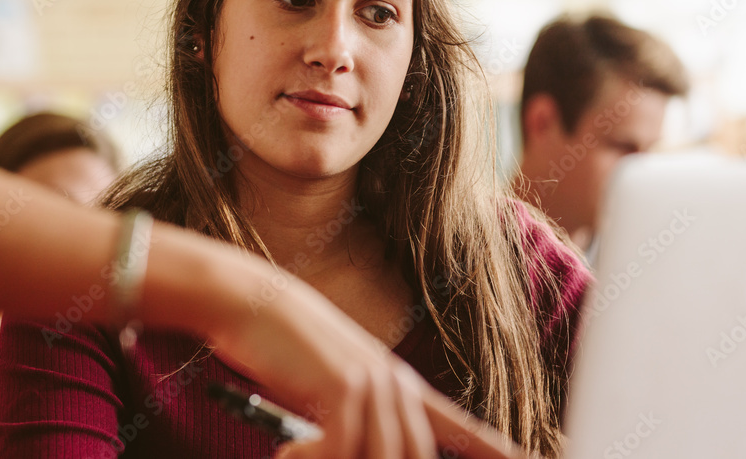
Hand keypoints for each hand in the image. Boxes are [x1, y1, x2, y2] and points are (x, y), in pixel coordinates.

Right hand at [205, 253, 526, 458]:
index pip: (457, 424)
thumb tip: (366, 448)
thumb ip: (358, 417)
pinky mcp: (344, 385)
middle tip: (313, 456)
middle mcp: (395, 383)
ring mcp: (373, 382)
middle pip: (413, 456)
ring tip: (294, 454)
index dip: (493, 448)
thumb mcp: (330, 387)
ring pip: (380, 457)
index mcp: (398, 382)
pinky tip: (286, 450)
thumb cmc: (285, 348)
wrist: (252, 302)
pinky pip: (342, 451)